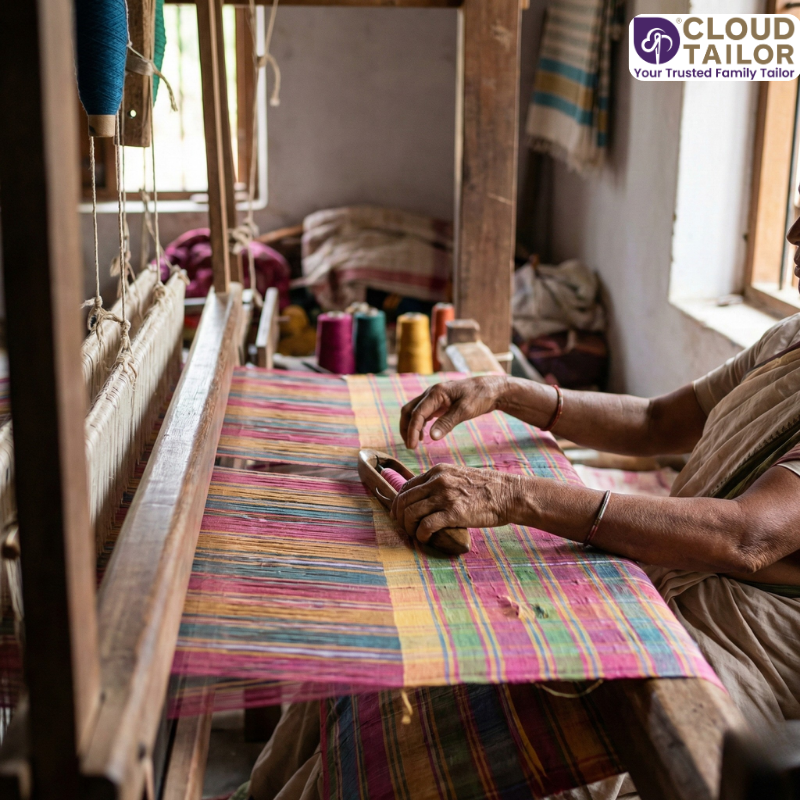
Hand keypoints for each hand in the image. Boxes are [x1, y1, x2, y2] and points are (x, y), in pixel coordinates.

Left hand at [391, 464, 522, 542]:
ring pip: (410, 513)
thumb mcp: (460, 475)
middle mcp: (438, 481)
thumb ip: (442, 482)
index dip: (399, 502)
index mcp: (438, 471)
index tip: (400, 513)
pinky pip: (426, 526)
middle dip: (399, 516)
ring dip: (408, 527)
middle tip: (403, 527)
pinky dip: (421, 535)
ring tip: (414, 534)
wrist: (509, 494)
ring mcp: (445, 496)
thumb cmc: (488, 488)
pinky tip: (425, 539)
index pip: (407, 486)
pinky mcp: (453, 513)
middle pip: (404, 500)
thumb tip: (427, 496)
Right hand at [399, 376, 508, 448]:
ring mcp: (434, 397)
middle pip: (409, 411)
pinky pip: (422, 412)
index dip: (412, 431)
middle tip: (410, 446)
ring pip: (414, 411)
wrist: (491, 389)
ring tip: (415, 443)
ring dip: (411, 426)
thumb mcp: (465, 411)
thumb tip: (431, 438)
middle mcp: (431, 393)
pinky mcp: (438, 402)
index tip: (412, 446)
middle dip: (406, 428)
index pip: (417, 414)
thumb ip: (447, 423)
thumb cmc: (480, 397)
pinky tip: (424, 435)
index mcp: (436, 393)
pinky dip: (419, 424)